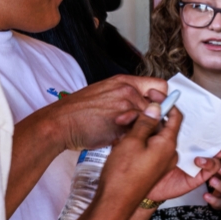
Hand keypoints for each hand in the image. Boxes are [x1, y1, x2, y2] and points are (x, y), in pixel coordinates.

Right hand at [47, 75, 168, 150]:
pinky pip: (138, 132)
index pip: (160, 87)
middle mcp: (128, 90)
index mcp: (125, 81)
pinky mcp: (122, 122)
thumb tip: (146, 107)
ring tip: (122, 133)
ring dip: (141, 130)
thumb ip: (126, 97)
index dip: (162, 101)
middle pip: (159, 106)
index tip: (156, 111)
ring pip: (149, 120)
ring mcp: (126, 105)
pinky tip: (116, 137)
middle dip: (152, 119)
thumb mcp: (104, 93)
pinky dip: (131, 138)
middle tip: (139, 128)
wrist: (59, 124)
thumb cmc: (78, 113)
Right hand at [94, 103, 180, 219]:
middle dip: (145, 117)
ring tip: (120, 130)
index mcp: (168, 144)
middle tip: (125, 117)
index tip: (152, 95)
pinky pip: (149, 148)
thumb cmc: (122, 174)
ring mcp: (162, 162)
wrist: (114, 203)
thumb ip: (146, 122)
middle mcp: (170, 153)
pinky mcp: (152, 168)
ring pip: (154, 137)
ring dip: (139, 129)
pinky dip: (138, 141)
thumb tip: (156, 108)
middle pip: (163, 126)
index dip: (165, 102)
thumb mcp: (132, 141)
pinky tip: (121, 142)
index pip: (176, 116)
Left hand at [145, 105, 220, 207]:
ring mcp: (202, 161)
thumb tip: (155, 95)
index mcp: (193, 134)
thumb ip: (157, 116)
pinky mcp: (199, 175)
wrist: (143, 183)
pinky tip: (200, 159)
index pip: (210, 120)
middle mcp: (200, 146)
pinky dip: (209, 163)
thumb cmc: (149, 158)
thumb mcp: (152, 133)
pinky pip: (210, 168)